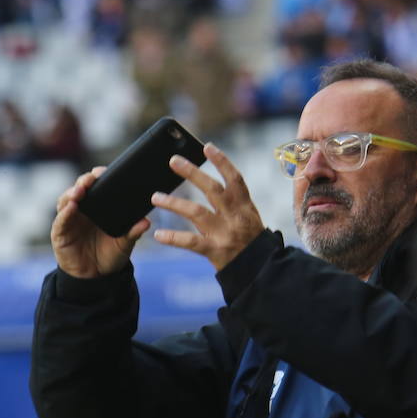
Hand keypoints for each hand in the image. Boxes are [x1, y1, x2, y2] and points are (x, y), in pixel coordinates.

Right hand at [51, 167, 148, 278]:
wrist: (96, 278)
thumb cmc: (110, 255)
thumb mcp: (125, 243)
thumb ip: (133, 232)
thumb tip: (146, 221)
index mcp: (97, 208)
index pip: (95, 187)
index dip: (98, 177)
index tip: (105, 171)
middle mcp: (81, 210)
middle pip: (79, 189)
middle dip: (85, 181)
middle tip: (93, 177)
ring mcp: (69, 220)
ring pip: (66, 200)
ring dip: (73, 193)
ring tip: (81, 190)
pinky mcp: (60, 234)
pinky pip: (60, 220)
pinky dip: (65, 213)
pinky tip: (72, 207)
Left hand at [150, 144, 263, 271]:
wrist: (261, 270)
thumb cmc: (251, 242)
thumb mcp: (249, 217)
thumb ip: (233, 202)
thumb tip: (208, 182)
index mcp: (245, 206)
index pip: (235, 179)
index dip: (222, 161)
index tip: (207, 147)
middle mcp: (235, 216)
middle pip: (212, 189)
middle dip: (192, 173)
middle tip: (173, 161)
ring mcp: (225, 233)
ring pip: (196, 212)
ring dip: (174, 203)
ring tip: (156, 197)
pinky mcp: (215, 251)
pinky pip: (191, 242)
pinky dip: (174, 238)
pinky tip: (159, 234)